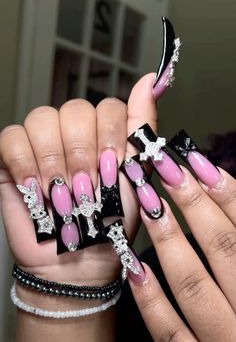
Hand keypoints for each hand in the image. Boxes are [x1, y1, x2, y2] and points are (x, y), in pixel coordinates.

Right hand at [0, 74, 156, 285]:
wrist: (79, 262)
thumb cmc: (110, 225)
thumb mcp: (136, 177)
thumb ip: (142, 128)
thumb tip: (153, 79)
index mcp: (106, 135)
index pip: (109, 107)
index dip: (110, 137)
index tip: (111, 170)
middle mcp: (75, 134)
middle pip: (74, 110)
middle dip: (82, 154)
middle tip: (85, 189)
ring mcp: (43, 144)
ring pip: (42, 118)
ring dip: (54, 161)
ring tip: (61, 195)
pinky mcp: (14, 158)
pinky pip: (11, 137)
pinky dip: (25, 163)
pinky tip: (36, 189)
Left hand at [129, 160, 235, 341]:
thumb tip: (226, 209)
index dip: (228, 195)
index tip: (200, 163)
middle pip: (224, 252)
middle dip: (194, 204)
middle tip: (167, 167)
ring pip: (193, 287)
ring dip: (168, 240)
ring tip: (149, 202)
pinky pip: (170, 338)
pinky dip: (151, 301)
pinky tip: (134, 268)